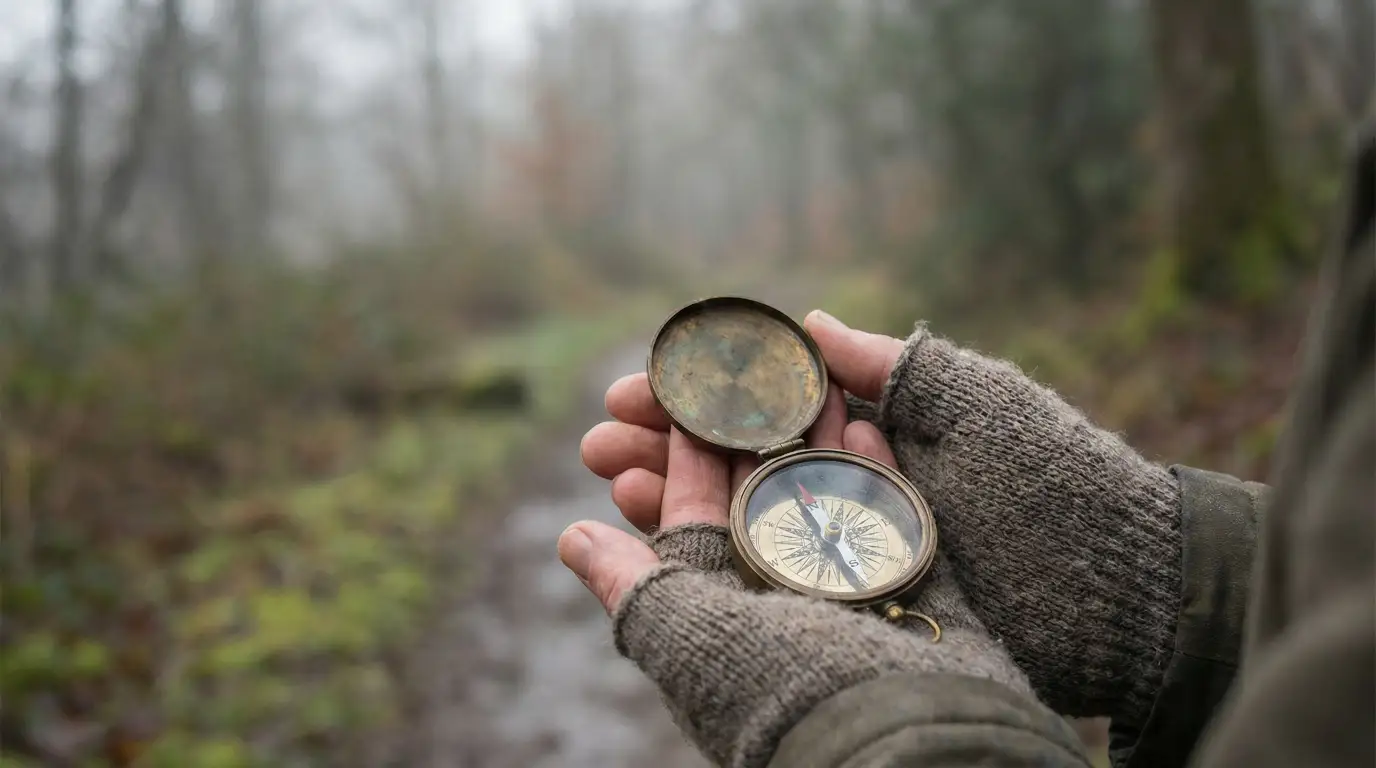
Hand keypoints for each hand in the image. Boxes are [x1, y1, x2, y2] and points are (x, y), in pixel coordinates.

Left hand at [560, 416, 1034, 767]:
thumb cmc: (786, 694)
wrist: (910, 748)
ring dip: (816, 435)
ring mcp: (852, 591)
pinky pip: (891, 516)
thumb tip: (570, 537)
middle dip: (750, 429)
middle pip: (759, 495)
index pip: (692, 513)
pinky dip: (876, 468)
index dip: (680, 452)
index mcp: (725, 609)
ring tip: (811, 376)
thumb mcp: (691, 640)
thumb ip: (636, 587)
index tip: (677, 390)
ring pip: (827, 496)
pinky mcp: (916, 589)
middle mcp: (784, 598)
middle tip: (748, 367)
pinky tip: (864, 419)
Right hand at [582, 309, 1182, 725]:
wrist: (1114, 592)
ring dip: (665, 493)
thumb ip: (892, 366)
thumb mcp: (976, 401)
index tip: (636, 384)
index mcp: (877, 434)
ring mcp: (844, 550)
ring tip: (610, 480)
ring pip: (732, 516)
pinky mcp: (848, 603)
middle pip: (733, 460)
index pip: (765, 404)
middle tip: (596, 440)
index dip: (697, 391)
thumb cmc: (1054, 483)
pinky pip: (759, 576)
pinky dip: (701, 556)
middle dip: (661, 442)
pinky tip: (652, 539)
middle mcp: (851, 489)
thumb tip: (813, 317)